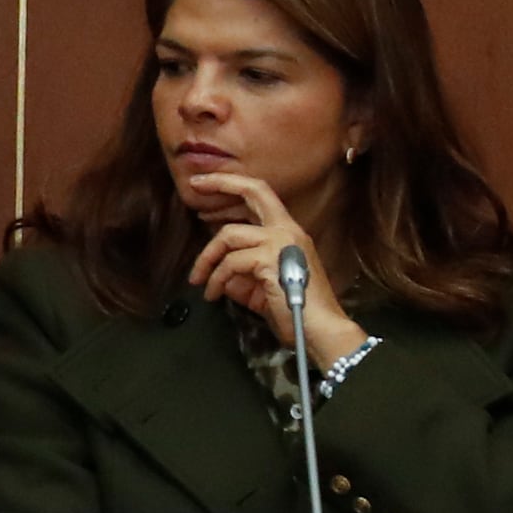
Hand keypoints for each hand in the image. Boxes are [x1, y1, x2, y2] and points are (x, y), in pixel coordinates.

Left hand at [188, 174, 361, 367]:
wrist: (318, 331)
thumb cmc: (293, 311)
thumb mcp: (259, 285)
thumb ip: (239, 271)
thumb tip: (216, 269)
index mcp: (288, 233)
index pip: (262, 195)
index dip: (232, 183)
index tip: (204, 181)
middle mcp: (288, 231)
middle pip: (254, 191)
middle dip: (221, 182)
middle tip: (194, 185)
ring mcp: (281, 242)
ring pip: (228, 235)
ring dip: (207, 260)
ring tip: (202, 283)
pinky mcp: (271, 259)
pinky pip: (230, 262)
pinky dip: (217, 279)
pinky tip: (214, 294)